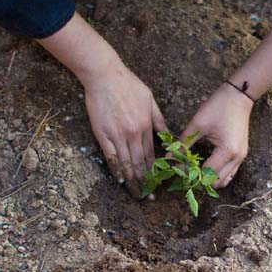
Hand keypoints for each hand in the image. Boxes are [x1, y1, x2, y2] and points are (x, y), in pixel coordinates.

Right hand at [82, 62, 165, 196]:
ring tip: (136, 194)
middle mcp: (133, 133)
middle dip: (145, 182)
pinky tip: (120, 180)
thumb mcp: (150, 100)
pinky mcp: (102, 134)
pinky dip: (116, 169)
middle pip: (140, 163)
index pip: (152, 155)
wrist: (104, 75)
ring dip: (132, 180)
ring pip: (127, 163)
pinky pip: (111, 156)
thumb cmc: (128, 84)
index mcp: (145, 126)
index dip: (155, 171)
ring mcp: (117, 135)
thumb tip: (168, 138)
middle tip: (148, 197)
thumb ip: (159, 120)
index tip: (158, 184)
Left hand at [182, 83, 252, 188]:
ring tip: (195, 170)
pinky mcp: (241, 154)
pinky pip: (229, 172)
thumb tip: (169, 156)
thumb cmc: (218, 106)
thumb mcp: (198, 124)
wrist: (239, 95)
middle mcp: (236, 158)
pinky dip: (217, 173)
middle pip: (216, 183)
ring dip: (209, 179)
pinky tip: (205, 165)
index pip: (206, 174)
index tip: (177, 171)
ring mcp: (241, 157)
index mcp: (227, 151)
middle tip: (185, 172)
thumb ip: (183, 143)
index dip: (190, 175)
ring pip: (224, 180)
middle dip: (199, 180)